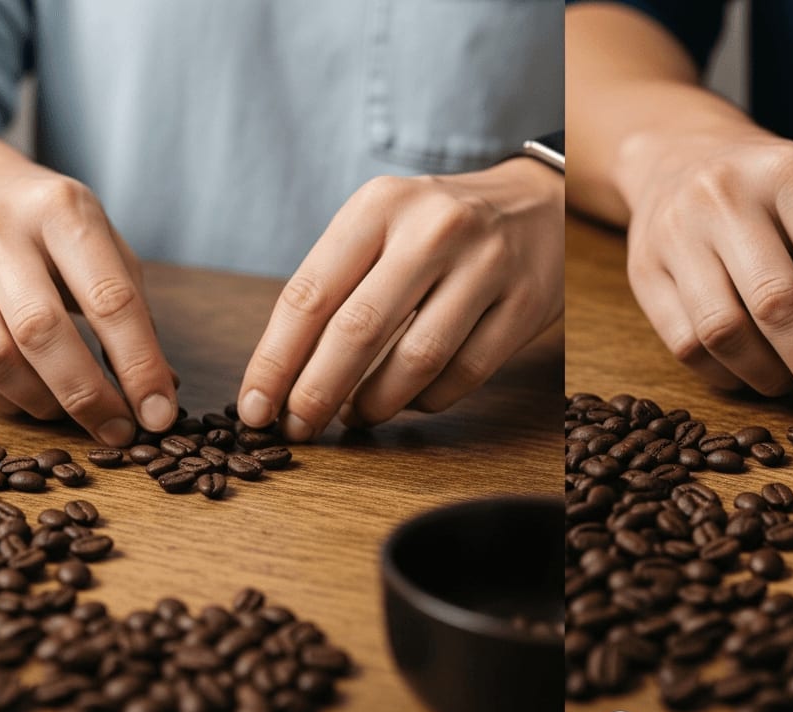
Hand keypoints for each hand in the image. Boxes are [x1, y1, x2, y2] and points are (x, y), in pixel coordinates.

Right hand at [0, 161, 177, 444]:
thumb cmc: (56, 229)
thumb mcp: (106, 246)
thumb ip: (136, 313)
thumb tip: (163, 389)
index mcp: (63, 211)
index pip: (110, 300)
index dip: (139, 366)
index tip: (160, 414)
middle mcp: (2, 233)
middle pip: (43, 332)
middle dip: (88, 394)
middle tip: (119, 431)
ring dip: (45, 402)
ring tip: (80, 416)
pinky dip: (10, 400)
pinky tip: (39, 401)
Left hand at [237, 158, 563, 439]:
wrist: (538, 203)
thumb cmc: (438, 226)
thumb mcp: (382, 223)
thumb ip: (337, 281)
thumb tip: (284, 373)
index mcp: (380, 206)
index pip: (310, 294)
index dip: (275, 361)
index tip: (255, 407)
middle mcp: (433, 229)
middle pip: (358, 331)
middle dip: (316, 393)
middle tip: (298, 428)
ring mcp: (486, 265)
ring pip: (416, 360)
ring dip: (375, 404)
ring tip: (356, 416)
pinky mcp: (526, 303)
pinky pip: (465, 373)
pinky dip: (428, 400)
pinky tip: (410, 399)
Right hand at [616, 127, 792, 419]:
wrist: (677, 156)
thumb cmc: (769, 193)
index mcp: (790, 174)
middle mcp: (727, 197)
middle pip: (780, 306)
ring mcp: (676, 232)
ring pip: (725, 333)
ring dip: (770, 378)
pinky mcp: (642, 270)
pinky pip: (686, 345)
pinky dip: (726, 375)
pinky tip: (750, 373)